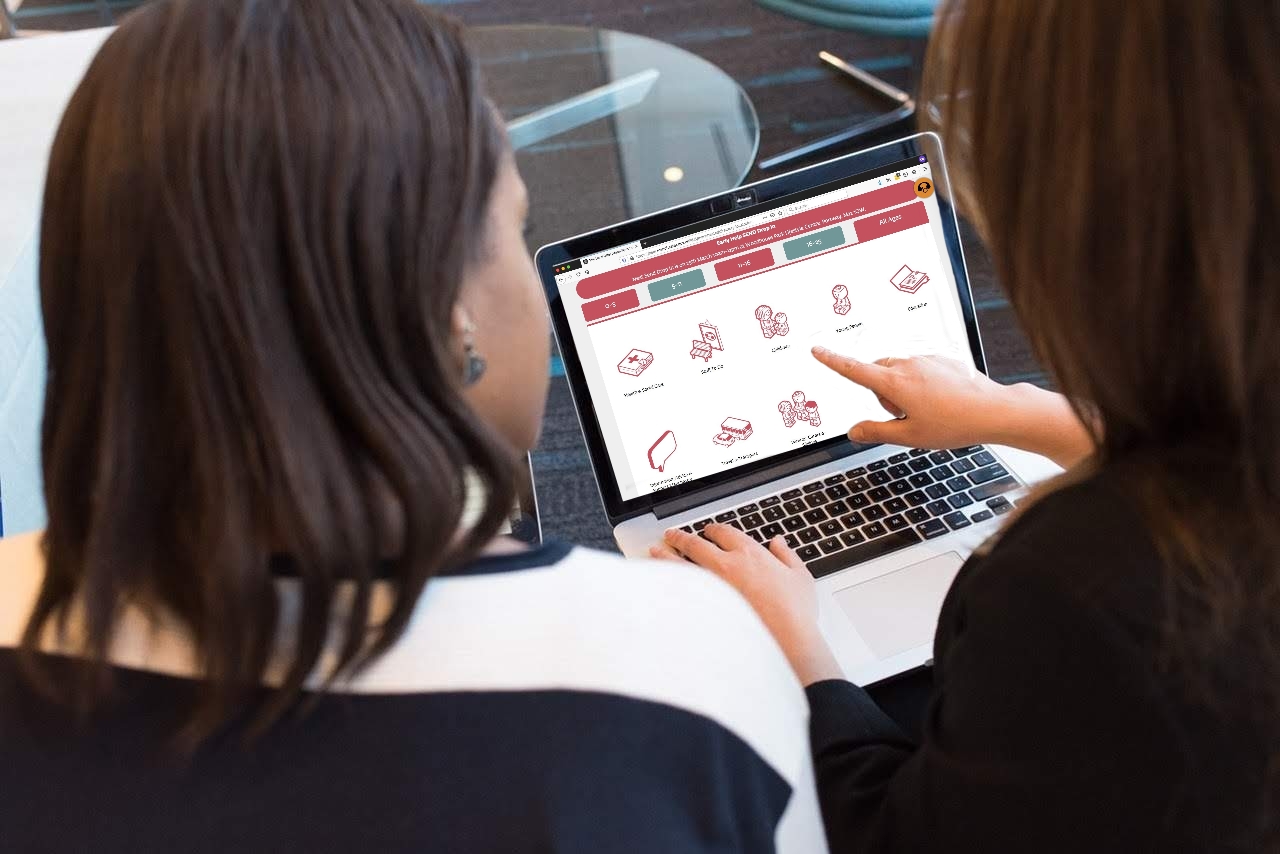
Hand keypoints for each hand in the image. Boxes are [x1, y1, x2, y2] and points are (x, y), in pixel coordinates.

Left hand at [651, 524, 842, 685]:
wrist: (786, 641)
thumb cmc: (794, 612)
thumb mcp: (800, 577)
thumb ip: (787, 555)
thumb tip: (778, 543)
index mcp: (750, 554)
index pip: (724, 533)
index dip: (714, 529)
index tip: (708, 531)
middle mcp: (726, 565)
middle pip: (696, 544)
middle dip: (681, 537)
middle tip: (672, 535)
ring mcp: (712, 587)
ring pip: (681, 564)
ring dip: (666, 555)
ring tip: (655, 551)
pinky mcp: (704, 607)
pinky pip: (680, 590)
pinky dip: (668, 583)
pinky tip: (661, 582)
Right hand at [811, 347, 1093, 467]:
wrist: (993, 410)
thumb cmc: (953, 424)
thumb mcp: (909, 437)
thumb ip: (876, 432)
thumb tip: (854, 431)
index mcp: (894, 383)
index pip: (854, 370)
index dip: (832, 361)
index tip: (817, 350)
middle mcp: (908, 365)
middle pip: (878, 373)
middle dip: (881, 392)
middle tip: (902, 416)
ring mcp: (926, 360)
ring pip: (899, 371)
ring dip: (901, 389)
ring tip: (927, 411)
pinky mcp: (942, 360)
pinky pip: (920, 369)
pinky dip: (921, 383)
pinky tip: (941, 402)